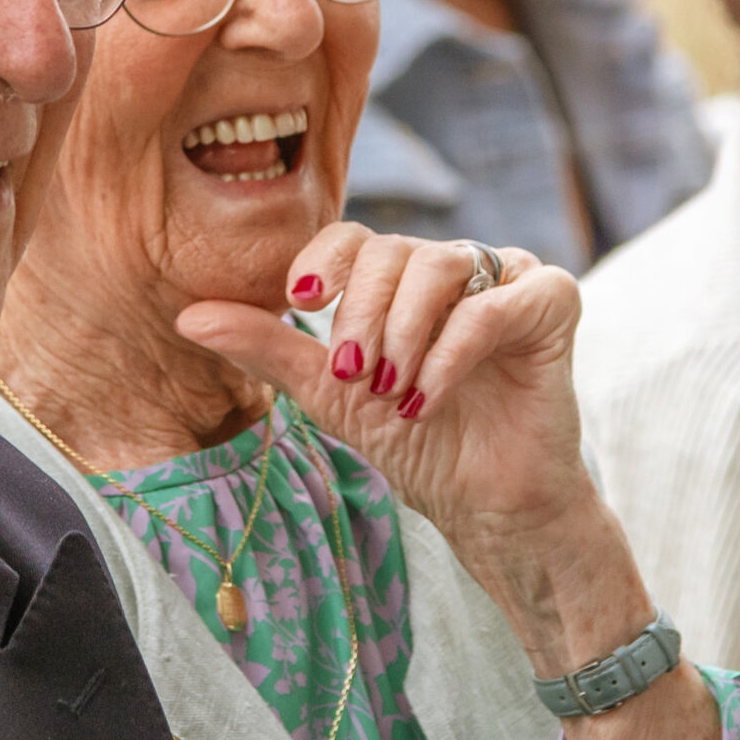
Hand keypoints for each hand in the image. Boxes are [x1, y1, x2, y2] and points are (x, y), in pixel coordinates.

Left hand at [178, 225, 593, 554]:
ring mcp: (508, 277)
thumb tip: (187, 316)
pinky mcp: (552, 303)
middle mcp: (456, 265)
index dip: (326, 259)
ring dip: (404, 335)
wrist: (485, 503)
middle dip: (362, 316)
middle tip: (357, 377)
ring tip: (394, 393)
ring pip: (441, 265)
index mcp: (402, 277)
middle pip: (394, 250)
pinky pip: (495, 303)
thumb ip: (268, 348)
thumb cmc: (414, 442)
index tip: (300, 297)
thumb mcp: (328, 393)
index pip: (356, 236)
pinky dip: (452, 351)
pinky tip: (429, 398)